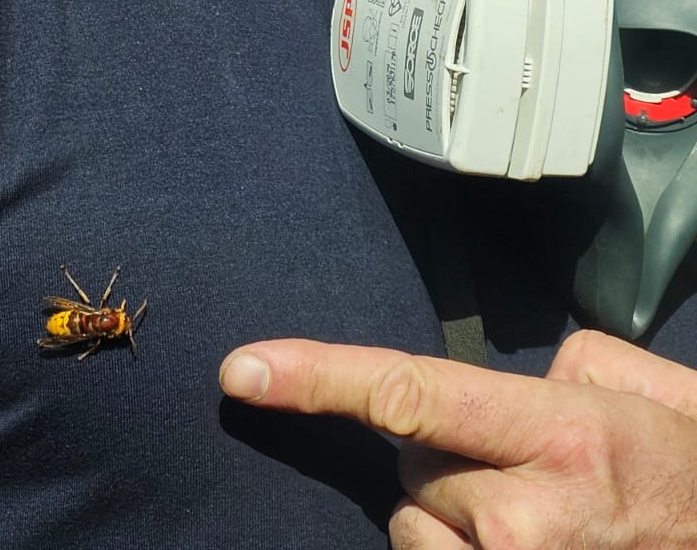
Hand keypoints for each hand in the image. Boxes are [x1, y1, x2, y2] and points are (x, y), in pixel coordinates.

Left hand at [219, 329, 696, 546]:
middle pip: (409, 468)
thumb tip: (498, 378)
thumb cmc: (685, 472)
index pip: (410, 392)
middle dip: (444, 461)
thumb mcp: (637, 389)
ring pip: (416, 532)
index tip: (243, 369)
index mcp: (559, 430)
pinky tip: (520, 547)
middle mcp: (527, 513)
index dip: (317, 378)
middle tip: (528, 471)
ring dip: (453, 525)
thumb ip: (561, 363)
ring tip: (536, 523)